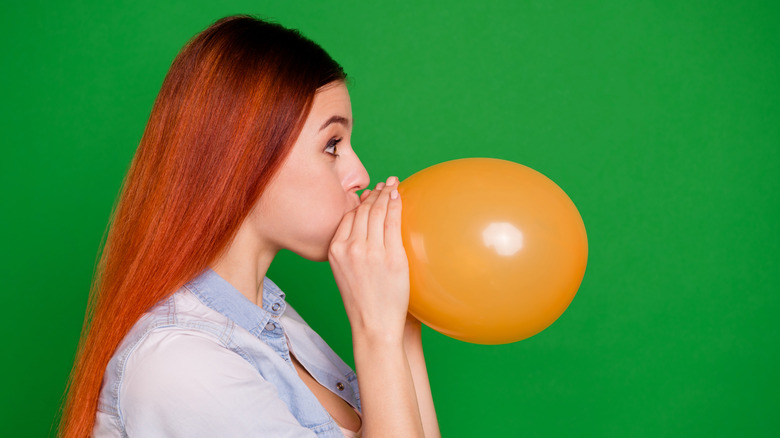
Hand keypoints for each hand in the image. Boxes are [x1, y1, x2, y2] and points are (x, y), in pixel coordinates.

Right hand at [328, 176, 409, 343]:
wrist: (374, 326)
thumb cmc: (363, 303)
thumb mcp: (346, 274)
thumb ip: (351, 252)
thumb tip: (363, 234)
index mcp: (335, 251)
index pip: (347, 217)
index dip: (360, 202)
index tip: (370, 193)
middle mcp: (350, 248)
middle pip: (362, 211)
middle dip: (374, 193)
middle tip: (385, 182)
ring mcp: (369, 251)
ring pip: (376, 212)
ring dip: (386, 194)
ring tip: (393, 184)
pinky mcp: (390, 256)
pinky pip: (392, 221)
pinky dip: (395, 205)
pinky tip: (399, 196)